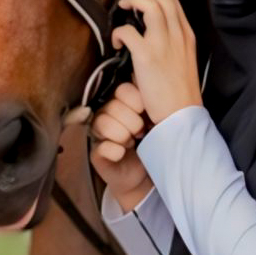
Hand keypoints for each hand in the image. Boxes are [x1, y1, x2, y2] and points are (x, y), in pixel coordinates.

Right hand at [89, 80, 153, 208]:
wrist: (152, 174)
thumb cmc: (156, 142)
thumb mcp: (158, 117)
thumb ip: (152, 97)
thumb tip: (146, 79)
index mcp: (122, 102)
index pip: (123, 89)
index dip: (137, 102)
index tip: (148, 114)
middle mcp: (107, 114)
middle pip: (113, 106)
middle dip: (133, 122)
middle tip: (141, 133)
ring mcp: (99, 133)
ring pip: (104, 123)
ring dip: (124, 136)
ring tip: (133, 143)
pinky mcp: (96, 153)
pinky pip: (101, 146)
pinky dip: (115, 151)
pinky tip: (123, 153)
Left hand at [112, 0, 202, 123]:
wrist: (182, 116)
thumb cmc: (179, 92)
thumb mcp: (180, 59)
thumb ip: (168, 40)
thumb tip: (147, 28)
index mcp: (186, 35)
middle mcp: (177, 34)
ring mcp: (163, 44)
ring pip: (150, 5)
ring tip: (123, 3)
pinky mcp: (148, 57)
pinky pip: (129, 32)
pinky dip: (120, 31)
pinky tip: (117, 40)